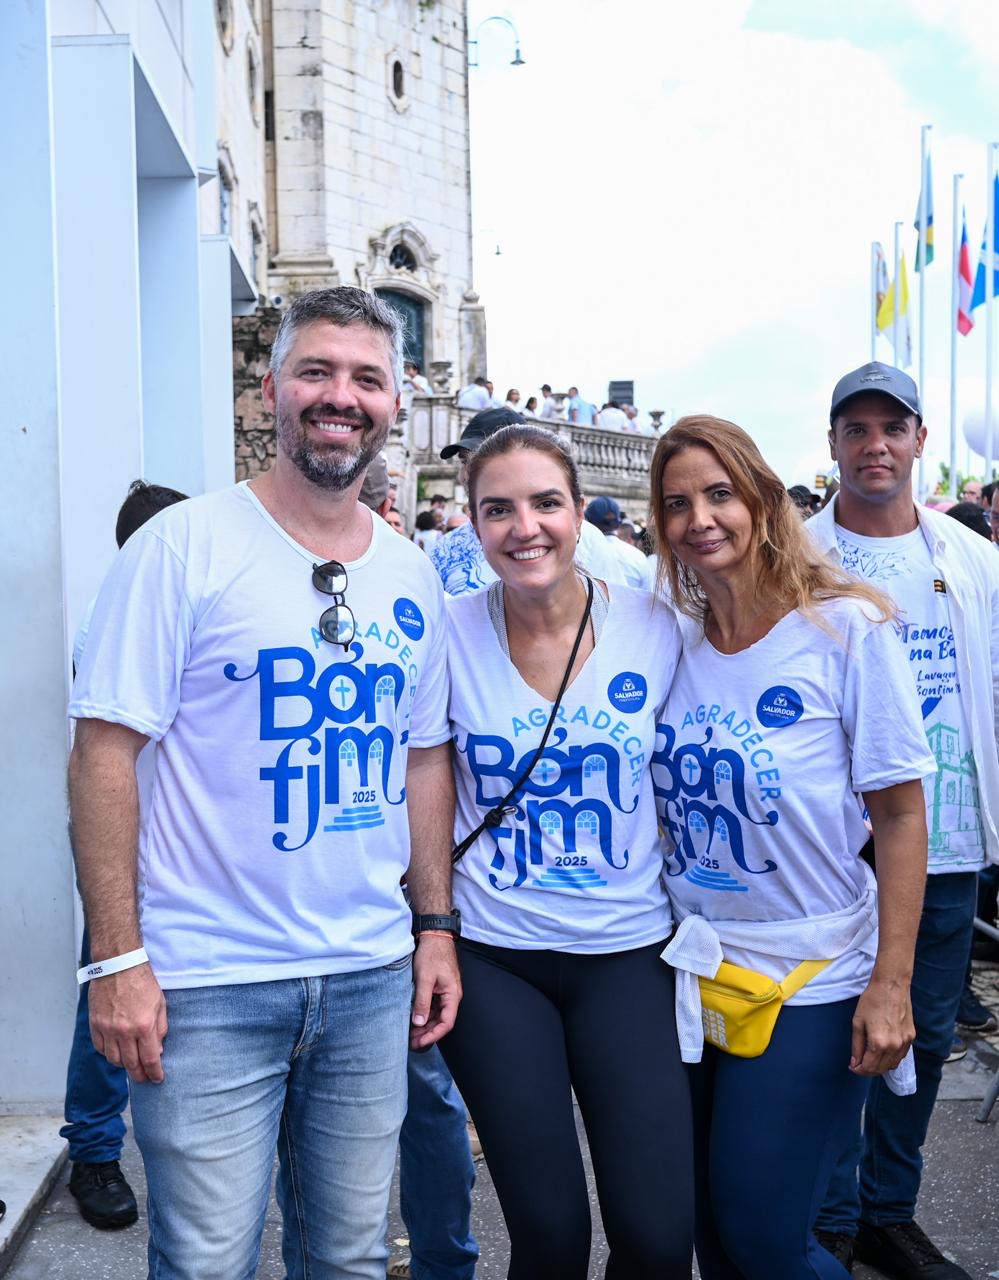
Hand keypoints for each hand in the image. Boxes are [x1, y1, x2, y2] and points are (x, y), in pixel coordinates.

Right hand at [89, 964, 167, 1083]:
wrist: (119, 966)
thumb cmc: (142, 982)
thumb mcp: (160, 1004)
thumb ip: (160, 1029)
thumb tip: (158, 1050)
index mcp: (144, 1025)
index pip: (149, 1059)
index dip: (154, 1073)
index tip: (157, 1079)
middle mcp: (124, 1031)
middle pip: (130, 1064)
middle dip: (139, 1076)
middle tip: (144, 1079)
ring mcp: (107, 1029)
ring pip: (113, 1060)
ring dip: (123, 1066)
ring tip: (131, 1064)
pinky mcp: (95, 1024)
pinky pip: (100, 1048)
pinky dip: (108, 1053)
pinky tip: (116, 1051)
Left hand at [410, 935, 461, 1050]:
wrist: (434, 936)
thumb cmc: (432, 954)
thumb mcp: (424, 978)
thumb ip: (422, 1001)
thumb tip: (418, 1022)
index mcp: (452, 995)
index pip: (446, 1023)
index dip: (433, 1035)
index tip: (419, 1043)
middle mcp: (451, 996)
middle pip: (441, 1022)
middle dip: (427, 1033)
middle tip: (411, 1042)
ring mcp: (445, 993)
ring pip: (436, 1015)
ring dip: (424, 1025)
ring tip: (410, 1033)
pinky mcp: (438, 989)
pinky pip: (433, 1007)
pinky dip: (424, 1015)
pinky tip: (413, 1019)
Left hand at [849, 976, 913, 1076]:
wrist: (891, 986)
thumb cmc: (872, 1001)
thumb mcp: (857, 1023)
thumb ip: (856, 1046)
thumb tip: (855, 1063)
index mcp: (879, 1043)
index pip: (869, 1067)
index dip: (858, 1070)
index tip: (852, 1066)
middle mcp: (894, 1046)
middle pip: (881, 1069)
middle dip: (868, 1070)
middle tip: (859, 1064)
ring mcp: (905, 1043)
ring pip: (893, 1065)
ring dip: (880, 1066)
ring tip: (870, 1059)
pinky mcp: (911, 1037)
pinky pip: (901, 1056)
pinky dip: (891, 1059)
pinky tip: (883, 1053)